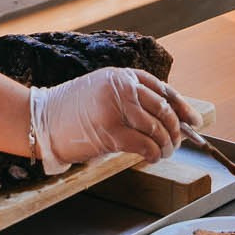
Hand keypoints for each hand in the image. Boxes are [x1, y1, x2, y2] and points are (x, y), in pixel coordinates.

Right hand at [32, 69, 197, 168]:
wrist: (42, 120)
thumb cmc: (71, 110)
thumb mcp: (102, 92)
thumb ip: (130, 99)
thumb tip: (164, 120)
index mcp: (122, 76)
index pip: (163, 90)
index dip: (182, 108)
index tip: (193, 122)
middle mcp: (122, 87)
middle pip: (164, 110)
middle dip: (175, 130)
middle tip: (176, 144)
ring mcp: (116, 108)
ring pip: (157, 128)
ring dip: (165, 145)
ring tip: (163, 153)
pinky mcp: (110, 131)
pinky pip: (144, 144)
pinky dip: (153, 154)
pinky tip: (151, 159)